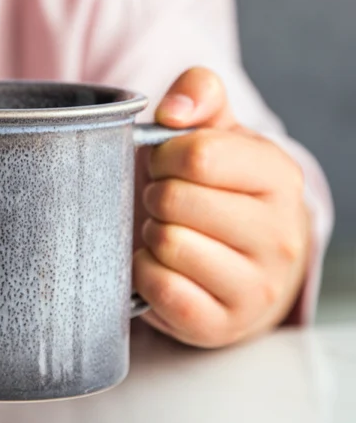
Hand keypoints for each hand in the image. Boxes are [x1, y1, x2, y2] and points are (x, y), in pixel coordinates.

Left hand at [133, 67, 310, 347]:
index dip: (163, 157)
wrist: (245, 275)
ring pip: (167, 245)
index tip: (164, 166)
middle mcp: (278, 235)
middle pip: (175, 201)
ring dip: (150, 237)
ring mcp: (254, 286)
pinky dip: (143, 274)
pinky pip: (159, 289)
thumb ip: (199, 97)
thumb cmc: (220, 198)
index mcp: (279, 178)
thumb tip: (172, 108)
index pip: (199, 155)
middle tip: (162, 205)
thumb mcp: (219, 139)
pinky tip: (157, 268)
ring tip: (165, 236)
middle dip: (154, 198)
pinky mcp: (219, 324)